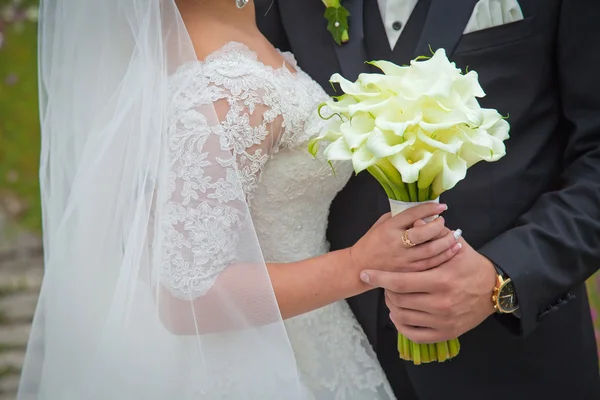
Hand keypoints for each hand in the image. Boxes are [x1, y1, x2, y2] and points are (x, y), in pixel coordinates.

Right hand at [349, 202, 460, 273]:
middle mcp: (396, 243)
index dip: (429, 209)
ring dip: (446, 241)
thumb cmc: (371, 242)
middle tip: (444, 222)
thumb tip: (422, 212)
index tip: (441, 206)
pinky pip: (430, 264)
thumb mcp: (381, 224)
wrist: (359, 267)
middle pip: (423, 233)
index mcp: (389, 228)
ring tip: (455, 235)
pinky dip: (443, 256)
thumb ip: (399, 217)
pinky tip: (452, 250)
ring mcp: (403, 259)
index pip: (412, 214)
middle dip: (438, 226)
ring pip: (430, 250)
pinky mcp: (408, 272)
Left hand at [360, 238, 496, 342]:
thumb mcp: (456, 245)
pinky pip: (414, 334)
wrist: (495, 289)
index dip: (378, 278)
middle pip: (398, 300)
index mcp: (440, 280)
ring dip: (391, 306)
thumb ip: (433, 234)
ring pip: (402, 317)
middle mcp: (441, 304)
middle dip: (386, 290)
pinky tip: (400, 314)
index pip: (399, 282)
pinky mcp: (446, 333)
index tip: (364, 274)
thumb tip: (412, 223)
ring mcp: (443, 321)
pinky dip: (401, 325)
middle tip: (386, 282)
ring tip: (392, 296)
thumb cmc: (472, 264)